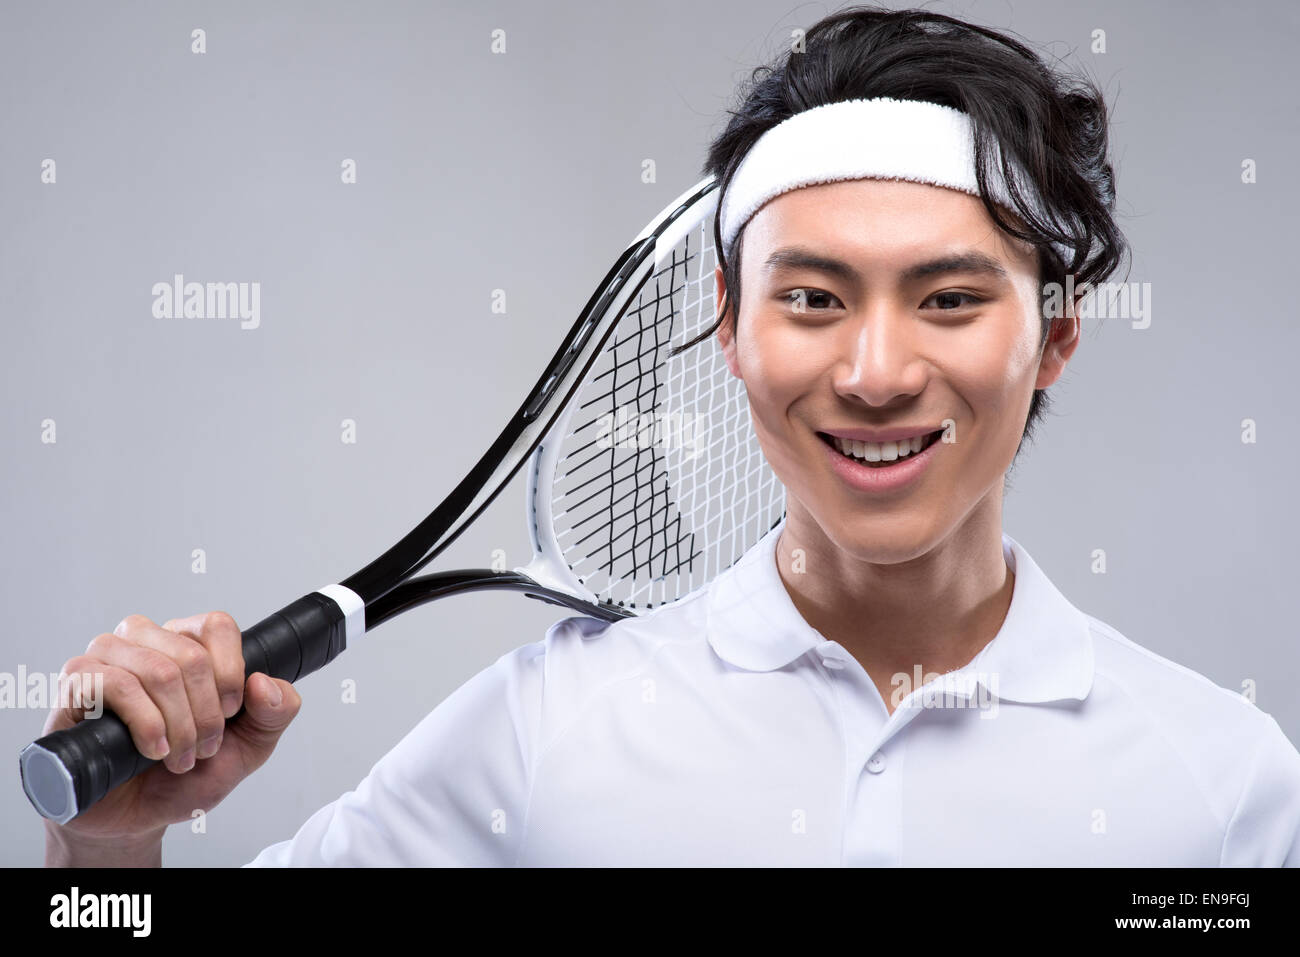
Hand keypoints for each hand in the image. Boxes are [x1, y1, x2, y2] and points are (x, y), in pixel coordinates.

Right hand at [42, 611, 300, 861]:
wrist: (136, 816)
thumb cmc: (187, 775)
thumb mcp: (249, 747)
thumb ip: (276, 712)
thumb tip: (264, 682)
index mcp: (187, 642)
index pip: (217, 626)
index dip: (231, 674)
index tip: (231, 714)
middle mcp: (146, 640)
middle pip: (191, 655)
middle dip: (206, 715)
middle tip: (202, 748)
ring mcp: (107, 658)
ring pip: (157, 670)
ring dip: (177, 725)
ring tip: (176, 756)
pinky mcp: (77, 684)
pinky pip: (114, 684)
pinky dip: (145, 723)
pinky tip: (151, 749)